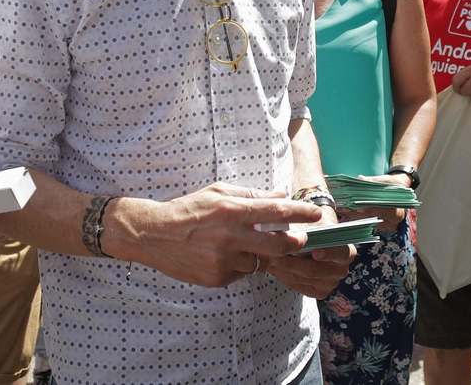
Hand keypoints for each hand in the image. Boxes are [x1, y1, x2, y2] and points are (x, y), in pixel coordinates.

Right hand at [114, 183, 319, 288]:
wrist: (154, 235)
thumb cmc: (188, 209)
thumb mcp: (218, 193)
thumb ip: (251, 195)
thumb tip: (280, 196)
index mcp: (232, 211)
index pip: (275, 212)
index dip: (300, 213)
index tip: (316, 214)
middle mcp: (230, 237)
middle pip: (277, 244)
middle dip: (294, 243)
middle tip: (300, 240)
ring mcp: (224, 260)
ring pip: (258, 261)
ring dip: (258, 254)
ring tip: (239, 244)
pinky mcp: (217, 278)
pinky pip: (240, 273)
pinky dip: (238, 265)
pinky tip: (221, 255)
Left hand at [266, 205, 356, 297]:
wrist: (314, 236)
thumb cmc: (314, 226)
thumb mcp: (313, 222)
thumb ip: (307, 227)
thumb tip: (293, 233)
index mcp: (347, 251)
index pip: (340, 253)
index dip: (328, 253)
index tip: (315, 252)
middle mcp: (341, 270)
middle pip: (314, 270)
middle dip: (292, 261)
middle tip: (274, 253)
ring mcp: (330, 284)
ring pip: (301, 278)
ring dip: (283, 268)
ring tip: (269, 257)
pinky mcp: (318, 292)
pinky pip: (297, 285)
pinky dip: (283, 275)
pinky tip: (275, 266)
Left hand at [334, 174, 409, 230]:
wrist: (401, 194)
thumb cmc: (396, 186)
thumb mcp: (388, 180)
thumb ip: (375, 181)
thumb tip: (362, 179)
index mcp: (397, 211)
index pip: (382, 211)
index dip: (369, 209)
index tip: (357, 207)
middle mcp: (392, 221)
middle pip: (372, 217)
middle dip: (356, 212)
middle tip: (343, 207)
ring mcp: (385, 225)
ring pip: (367, 221)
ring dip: (353, 215)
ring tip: (342, 209)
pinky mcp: (379, 226)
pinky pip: (366, 222)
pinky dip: (356, 216)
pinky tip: (346, 212)